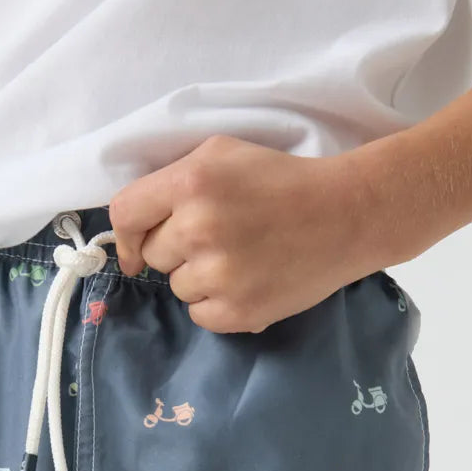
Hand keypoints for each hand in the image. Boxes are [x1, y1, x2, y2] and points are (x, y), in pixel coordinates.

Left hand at [108, 134, 380, 332]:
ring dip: (200, 277)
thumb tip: (133, 229)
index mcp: (191, 183)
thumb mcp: (222, 155)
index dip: (125, 235)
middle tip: (220, 237)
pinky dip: (218, 304)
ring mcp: (219, 274)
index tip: (135, 249)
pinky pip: (200, 315)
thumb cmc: (282, 180)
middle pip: (153, 255)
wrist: (347, 215)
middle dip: (177, 249)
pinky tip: (248, 281)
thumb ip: (172, 182)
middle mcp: (198, 228)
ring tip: (241, 258)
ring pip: (178, 287)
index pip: (124, 214)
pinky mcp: (238, 310)